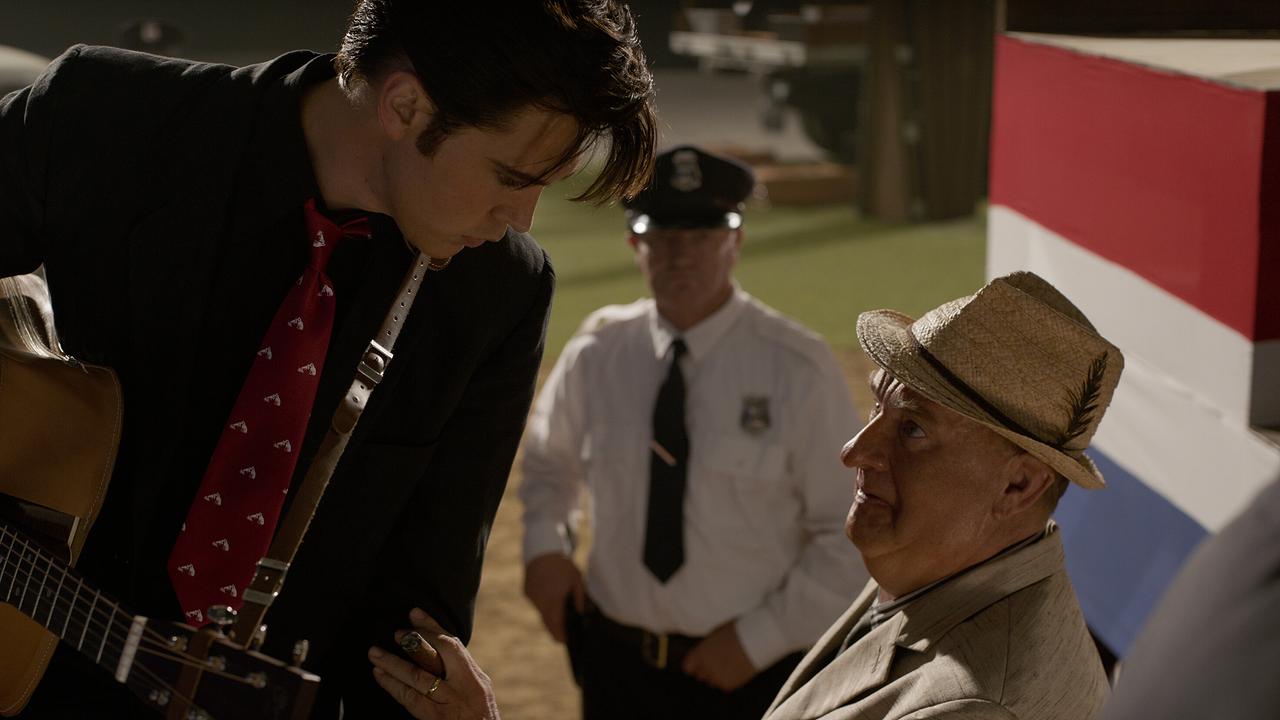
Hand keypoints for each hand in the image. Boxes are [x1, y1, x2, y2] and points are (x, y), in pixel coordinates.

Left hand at [369, 608, 500, 719]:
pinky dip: (392, 685)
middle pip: (436, 657)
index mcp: (473, 677)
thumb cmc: (480, 717)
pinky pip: (409, 698)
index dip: (432, 626)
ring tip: (375, 653)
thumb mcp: (479, 690)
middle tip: (396, 632)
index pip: (452, 645)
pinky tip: (380, 675)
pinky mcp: (433, 718)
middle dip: (415, 642)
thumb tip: (439, 651)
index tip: (414, 613)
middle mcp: (461, 687)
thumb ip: (461, 672)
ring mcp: (446, 703)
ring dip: (393, 663)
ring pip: (417, 677)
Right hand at [522, 553, 584, 642]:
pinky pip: (537, 603)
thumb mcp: (577, 580)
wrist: (541, 551)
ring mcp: (532, 597)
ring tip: (559, 607)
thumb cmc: (563, 566)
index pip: (557, 623)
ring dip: (550, 614)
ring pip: (542, 612)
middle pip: (547, 622)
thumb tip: (580, 615)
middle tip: (564, 636)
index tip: (566, 641)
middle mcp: (541, 600)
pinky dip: (544, 602)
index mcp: (554, 598)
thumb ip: (579, 599)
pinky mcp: (527, 592)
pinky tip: (550, 593)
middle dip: (556, 630)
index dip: (561, 634)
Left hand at [681, 621, 757, 691]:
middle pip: (699, 675)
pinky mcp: (728, 685)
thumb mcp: (715, 634)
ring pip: (712, 682)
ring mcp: (716, 678)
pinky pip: (723, 685)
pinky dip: (728, 679)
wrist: (756, 640)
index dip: (694, 664)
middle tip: (717, 662)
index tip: (698, 662)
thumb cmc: (736, 632)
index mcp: (699, 654)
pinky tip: (736, 668)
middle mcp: (705, 667)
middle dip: (705, 670)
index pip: (687, 667)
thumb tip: (703, 653)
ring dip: (717, 676)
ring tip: (728, 664)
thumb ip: (706, 647)